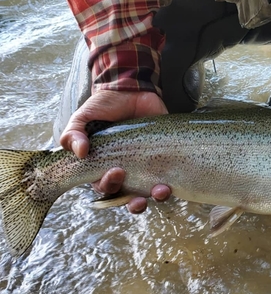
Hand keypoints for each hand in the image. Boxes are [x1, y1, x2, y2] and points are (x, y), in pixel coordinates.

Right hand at [60, 90, 171, 212]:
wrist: (131, 90)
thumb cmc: (104, 107)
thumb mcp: (84, 117)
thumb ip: (74, 133)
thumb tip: (78, 152)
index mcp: (105, 167)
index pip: (105, 188)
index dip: (109, 186)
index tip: (116, 172)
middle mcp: (127, 171)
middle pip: (129, 197)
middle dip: (134, 203)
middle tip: (138, 197)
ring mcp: (147, 165)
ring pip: (151, 192)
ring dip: (156, 197)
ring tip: (161, 191)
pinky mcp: (165, 157)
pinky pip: (171, 175)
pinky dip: (172, 181)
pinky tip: (173, 180)